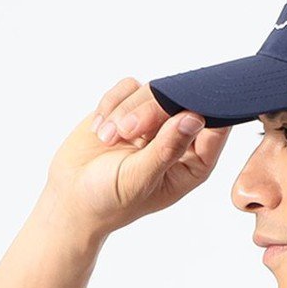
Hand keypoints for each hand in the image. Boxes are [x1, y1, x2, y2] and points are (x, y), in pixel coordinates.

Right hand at [44, 75, 233, 237]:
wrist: (71, 197)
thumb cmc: (110, 199)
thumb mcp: (140, 178)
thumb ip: (167, 148)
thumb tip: (195, 118)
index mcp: (192, 164)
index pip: (215, 130)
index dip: (210, 109)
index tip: (191, 102)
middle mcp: (177, 140)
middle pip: (181, 102)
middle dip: (153, 110)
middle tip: (127, 131)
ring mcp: (152, 122)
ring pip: (153, 91)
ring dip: (126, 110)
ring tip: (107, 138)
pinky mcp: (128, 108)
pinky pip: (128, 88)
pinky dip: (112, 103)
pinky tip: (100, 130)